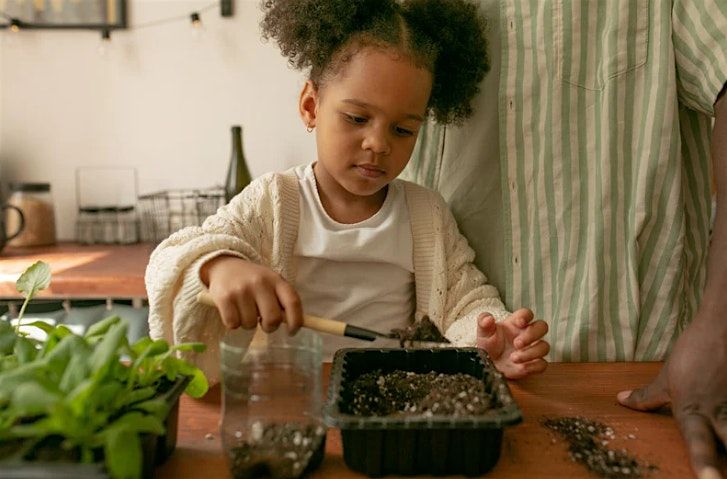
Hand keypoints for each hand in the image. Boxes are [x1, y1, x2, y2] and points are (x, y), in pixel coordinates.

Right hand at [199, 255, 302, 332]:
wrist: (224, 267)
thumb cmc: (253, 281)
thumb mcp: (271, 283)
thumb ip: (282, 300)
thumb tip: (293, 324)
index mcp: (276, 279)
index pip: (293, 302)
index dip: (296, 321)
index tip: (292, 332)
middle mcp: (260, 283)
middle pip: (272, 318)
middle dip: (269, 327)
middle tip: (264, 324)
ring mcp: (241, 290)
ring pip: (250, 324)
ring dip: (248, 324)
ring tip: (245, 311)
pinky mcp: (224, 298)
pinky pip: (233, 324)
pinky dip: (233, 323)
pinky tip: (233, 312)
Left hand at [476, 308, 548, 378]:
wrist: (488, 364)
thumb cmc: (488, 345)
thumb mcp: (483, 333)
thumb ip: (484, 322)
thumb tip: (488, 318)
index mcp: (516, 323)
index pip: (527, 313)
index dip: (526, 316)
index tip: (518, 323)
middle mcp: (527, 334)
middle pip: (542, 327)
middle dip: (532, 334)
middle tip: (517, 343)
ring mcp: (532, 349)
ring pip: (544, 346)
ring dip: (531, 352)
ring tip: (513, 358)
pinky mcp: (533, 364)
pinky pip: (543, 364)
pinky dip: (533, 366)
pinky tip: (521, 367)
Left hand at [617, 318, 726, 478]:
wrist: (722, 328)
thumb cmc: (692, 354)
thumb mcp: (667, 378)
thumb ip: (647, 396)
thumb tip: (621, 400)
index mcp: (693, 413)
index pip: (698, 443)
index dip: (703, 463)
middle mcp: (719, 416)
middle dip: (723, 463)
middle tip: (719, 478)